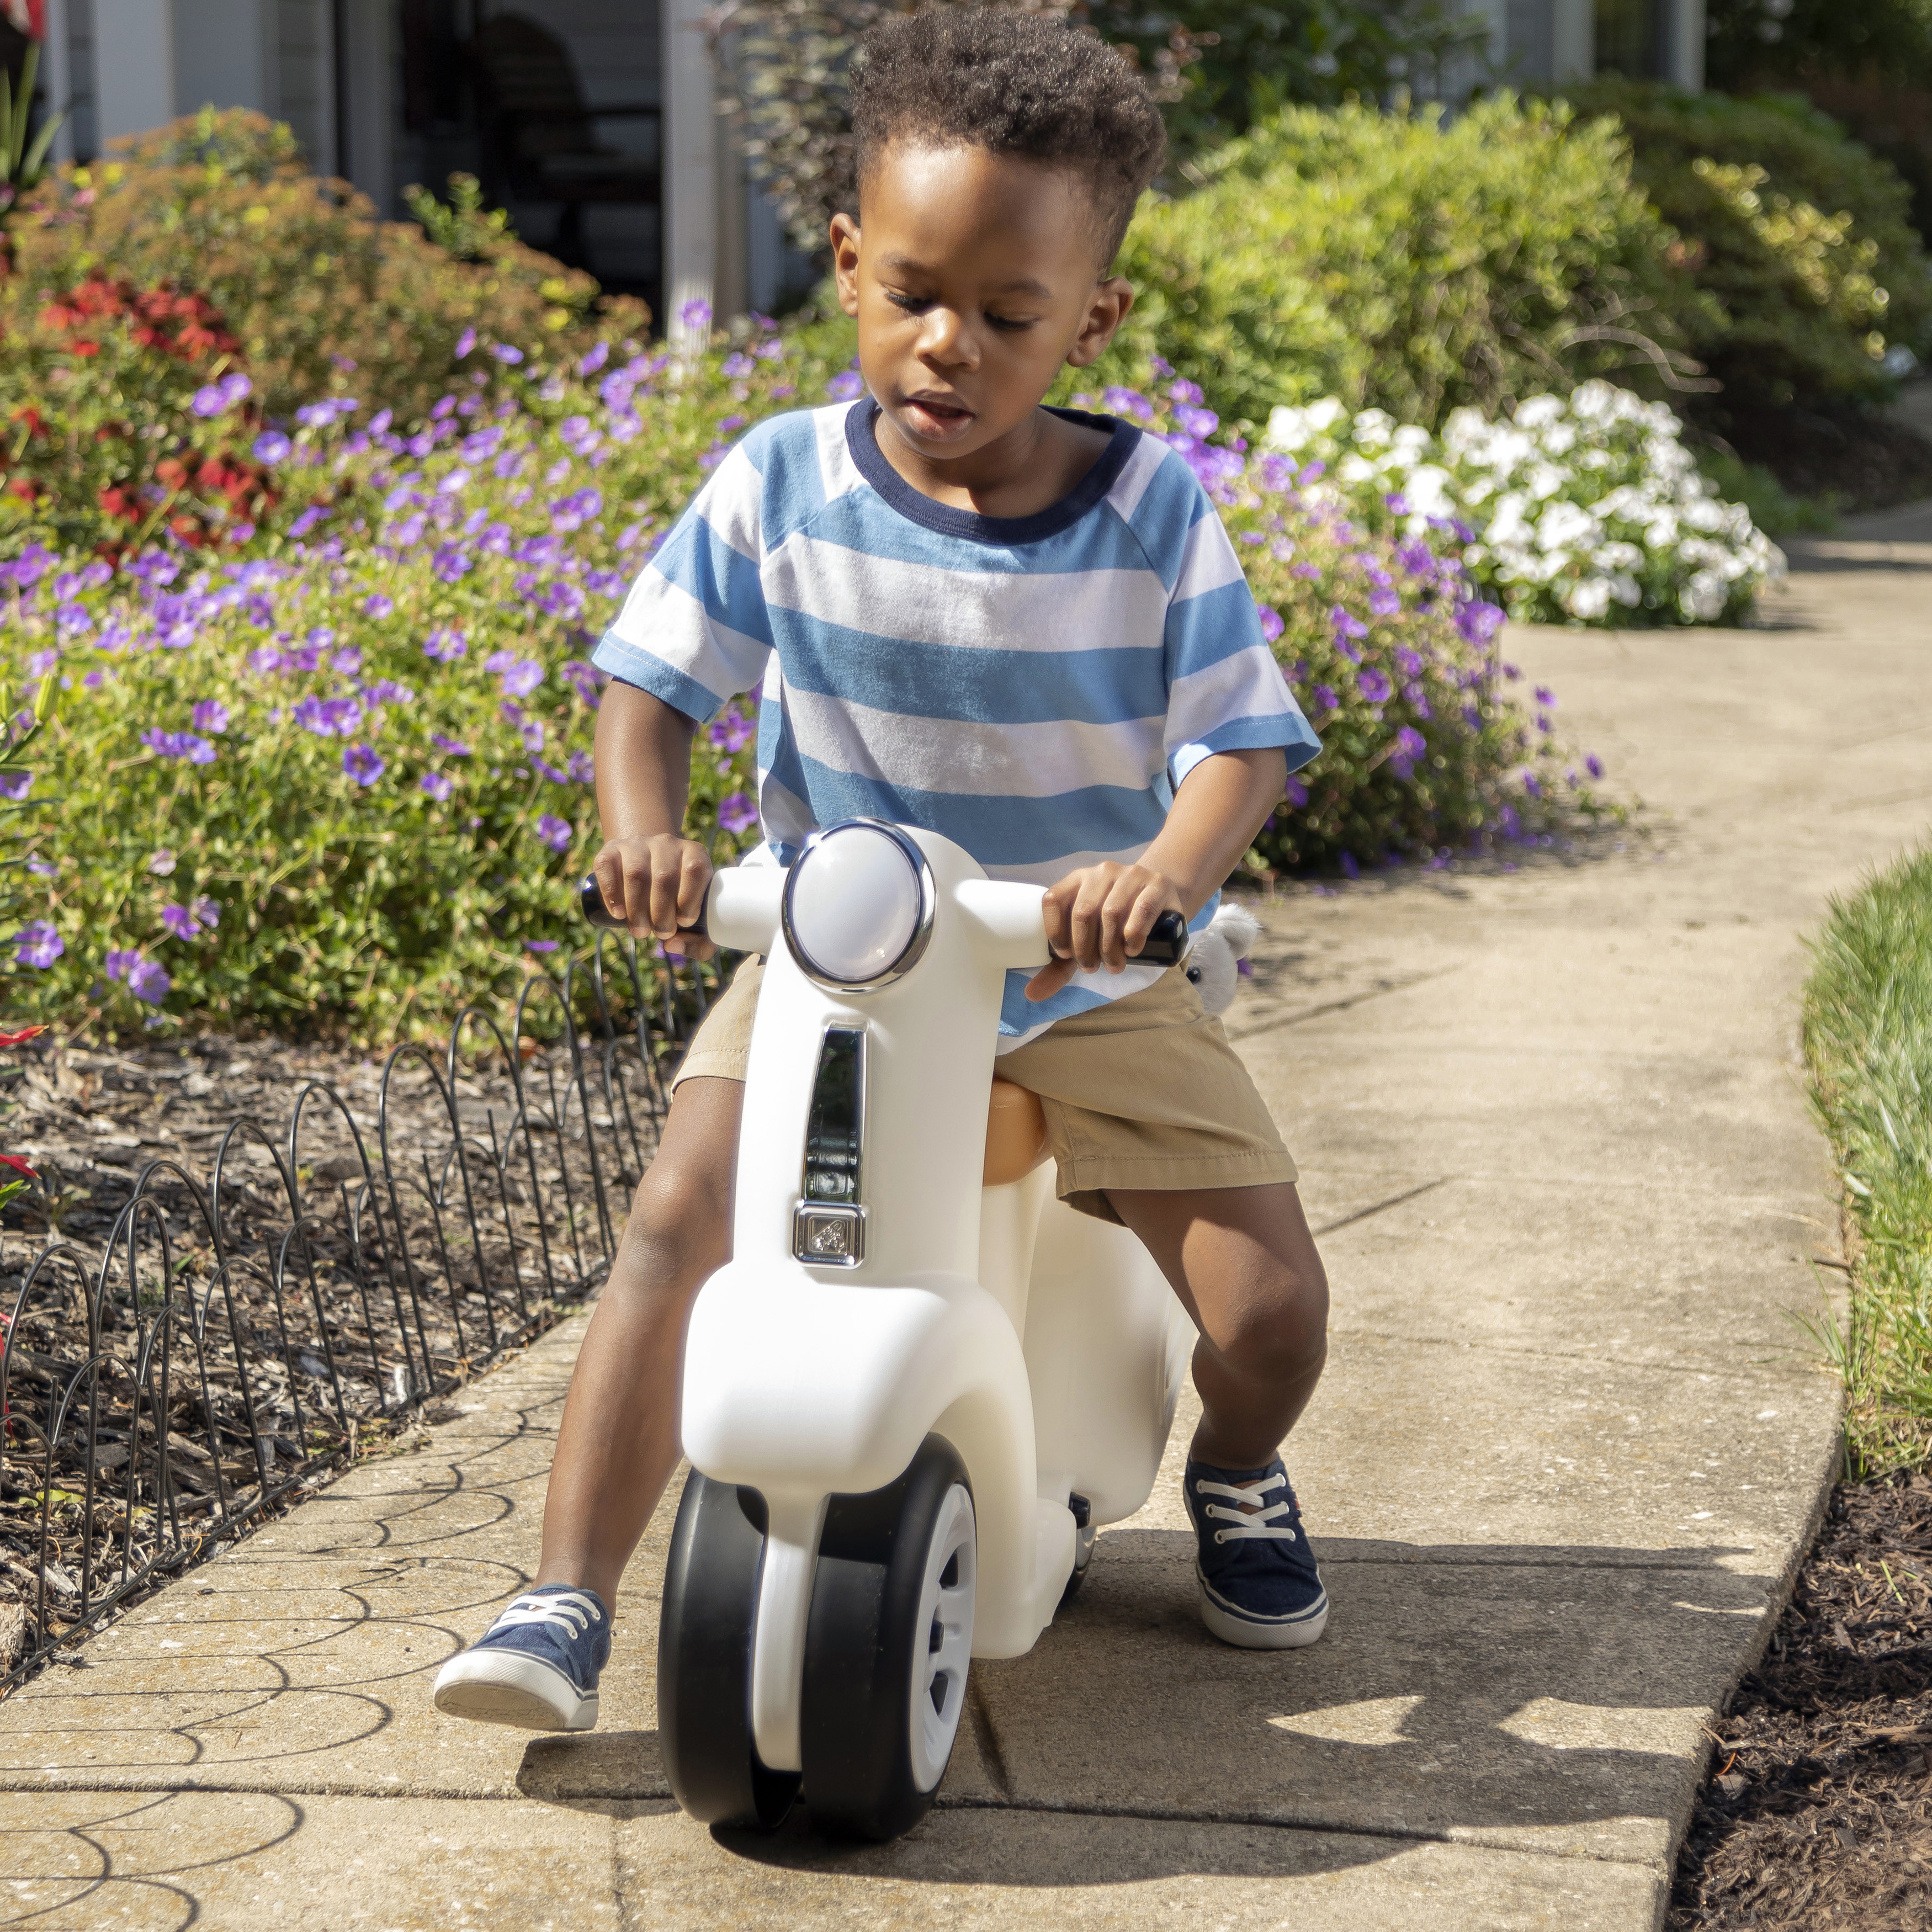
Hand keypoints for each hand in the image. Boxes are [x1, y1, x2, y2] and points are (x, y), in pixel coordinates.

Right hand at [589, 836, 714, 958]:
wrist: (649, 867)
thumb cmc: (678, 901)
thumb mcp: (699, 919)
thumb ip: (699, 944)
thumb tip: (672, 945)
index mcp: (694, 853)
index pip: (695, 869)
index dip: (689, 900)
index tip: (684, 922)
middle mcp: (666, 843)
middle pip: (663, 877)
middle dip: (661, 914)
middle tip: (660, 932)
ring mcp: (637, 844)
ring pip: (636, 874)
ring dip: (637, 909)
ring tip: (640, 930)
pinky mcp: (611, 849)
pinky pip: (607, 866)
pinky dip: (611, 893)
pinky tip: (618, 913)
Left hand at [1024, 862, 1184, 1001]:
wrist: (1160, 897)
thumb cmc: (1116, 923)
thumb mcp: (1087, 940)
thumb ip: (1060, 966)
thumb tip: (1032, 994)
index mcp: (1077, 880)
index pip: (1053, 900)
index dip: (1055, 931)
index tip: (1065, 955)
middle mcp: (1101, 873)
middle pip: (1083, 912)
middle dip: (1084, 948)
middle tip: (1092, 968)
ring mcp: (1130, 875)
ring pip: (1111, 913)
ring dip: (1109, 948)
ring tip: (1114, 966)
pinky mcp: (1157, 884)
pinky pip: (1141, 910)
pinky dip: (1133, 936)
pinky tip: (1132, 950)